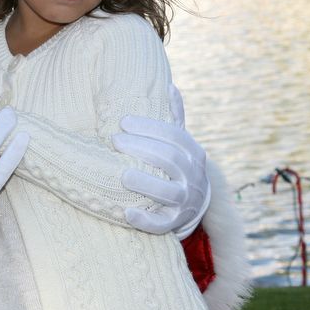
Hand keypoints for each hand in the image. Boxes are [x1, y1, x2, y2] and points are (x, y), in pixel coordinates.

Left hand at [113, 115, 210, 239]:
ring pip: (168, 192)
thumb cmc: (178, 166)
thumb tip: (169, 85)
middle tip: (114, 141)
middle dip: (141, 149)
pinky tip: (127, 212)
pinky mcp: (175, 223)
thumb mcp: (180, 142)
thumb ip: (175, 117)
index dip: (149, 128)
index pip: (175, 136)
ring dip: (145, 183)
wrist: (195, 205)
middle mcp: (193, 177)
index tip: (123, 122)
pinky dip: (145, 220)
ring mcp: (185, 202)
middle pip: (169, 160)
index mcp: (194, 153)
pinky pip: (162, 224)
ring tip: (122, 175)